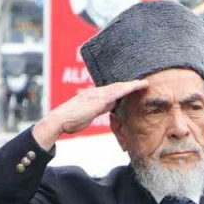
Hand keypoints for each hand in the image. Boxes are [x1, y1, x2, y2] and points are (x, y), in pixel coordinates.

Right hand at [31, 79, 147, 149]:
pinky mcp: (99, 99)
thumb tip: (112, 105)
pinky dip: (128, 88)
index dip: (123, 88)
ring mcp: (97, 94)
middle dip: (130, 84)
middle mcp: (96, 92)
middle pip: (117, 86)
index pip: (112, 90)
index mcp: (93, 95)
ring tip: (144, 83)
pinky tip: (137, 87)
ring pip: (119, 87)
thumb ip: (101, 108)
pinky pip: (117, 92)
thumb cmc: (71, 120)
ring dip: (132, 85)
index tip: (134, 87)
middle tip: (143, 82)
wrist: (58, 121)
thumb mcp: (89, 114)